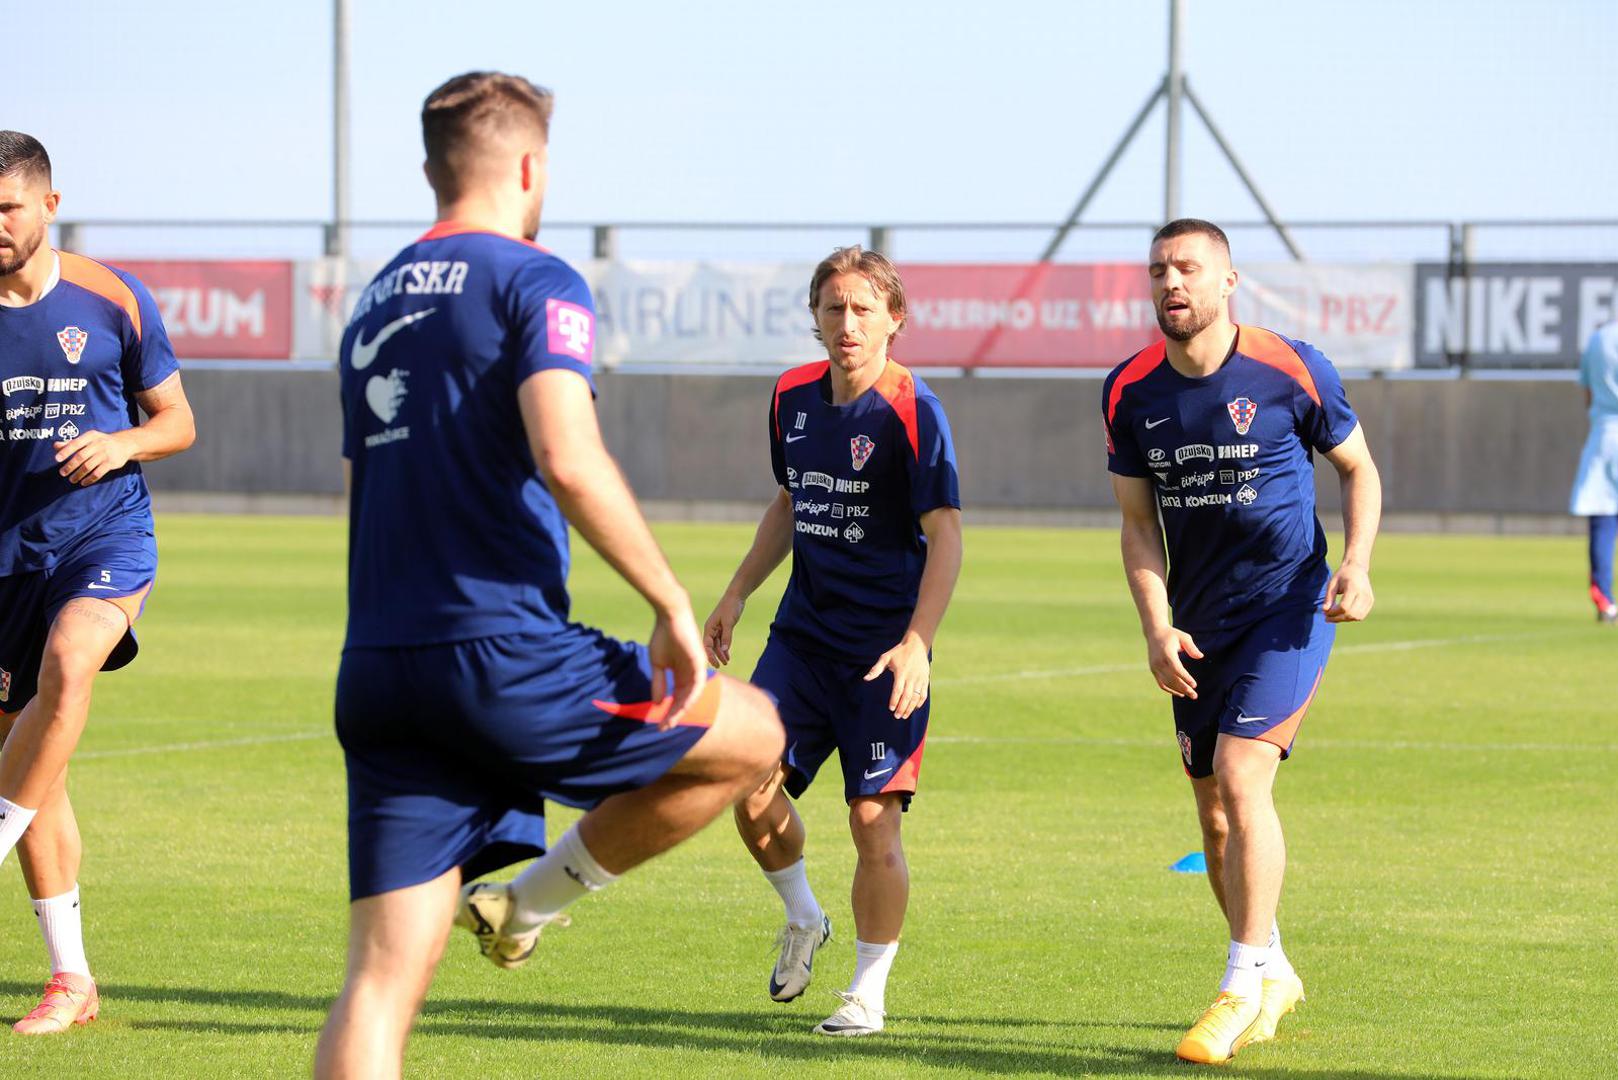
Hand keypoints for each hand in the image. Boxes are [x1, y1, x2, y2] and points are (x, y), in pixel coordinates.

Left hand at [54, 430, 134, 485]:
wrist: (124, 444)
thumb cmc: (101, 441)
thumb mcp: (88, 439)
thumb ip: (72, 443)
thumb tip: (55, 446)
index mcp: (91, 436)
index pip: (76, 443)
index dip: (66, 451)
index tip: (57, 459)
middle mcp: (98, 444)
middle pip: (81, 456)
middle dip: (70, 466)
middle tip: (62, 473)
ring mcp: (105, 454)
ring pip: (88, 466)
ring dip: (78, 474)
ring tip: (72, 480)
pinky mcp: (111, 463)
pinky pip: (98, 473)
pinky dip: (89, 479)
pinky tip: (83, 482)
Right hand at [647, 604, 708, 730]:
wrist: (669, 616)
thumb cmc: (663, 637)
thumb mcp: (658, 664)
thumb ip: (659, 683)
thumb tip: (657, 704)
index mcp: (682, 674)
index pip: (677, 697)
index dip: (669, 711)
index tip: (659, 724)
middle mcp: (691, 674)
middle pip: (685, 700)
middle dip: (674, 715)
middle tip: (664, 728)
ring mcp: (697, 669)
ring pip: (692, 695)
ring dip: (682, 709)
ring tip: (671, 721)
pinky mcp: (700, 662)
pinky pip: (697, 684)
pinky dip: (690, 696)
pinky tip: (681, 707)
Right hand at [702, 593, 744, 666]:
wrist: (736, 596)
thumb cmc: (730, 607)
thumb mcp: (729, 622)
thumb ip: (726, 637)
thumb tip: (724, 651)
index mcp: (709, 627)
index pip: (707, 645)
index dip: (710, 655)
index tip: (716, 664)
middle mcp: (710, 629)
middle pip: (711, 646)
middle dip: (715, 656)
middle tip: (721, 666)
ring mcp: (716, 629)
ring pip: (717, 644)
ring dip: (721, 653)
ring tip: (726, 662)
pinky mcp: (722, 628)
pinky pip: (721, 641)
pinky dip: (724, 648)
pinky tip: (727, 655)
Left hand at [865, 631, 929, 718]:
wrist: (917, 644)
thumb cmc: (899, 652)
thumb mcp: (885, 657)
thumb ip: (876, 669)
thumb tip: (865, 679)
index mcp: (901, 672)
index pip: (898, 690)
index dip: (894, 700)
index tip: (891, 708)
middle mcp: (911, 677)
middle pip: (907, 696)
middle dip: (902, 708)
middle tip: (897, 716)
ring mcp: (920, 679)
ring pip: (916, 697)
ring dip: (910, 708)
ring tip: (904, 715)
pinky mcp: (925, 679)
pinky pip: (924, 694)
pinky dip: (920, 702)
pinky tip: (915, 708)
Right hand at [1146, 625, 1202, 698]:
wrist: (1154, 633)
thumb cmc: (1172, 635)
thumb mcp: (1184, 637)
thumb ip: (1192, 647)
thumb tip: (1200, 657)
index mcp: (1166, 653)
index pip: (1176, 668)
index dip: (1185, 677)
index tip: (1194, 685)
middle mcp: (1159, 661)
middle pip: (1172, 678)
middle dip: (1184, 688)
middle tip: (1195, 695)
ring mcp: (1155, 667)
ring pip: (1167, 683)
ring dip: (1179, 690)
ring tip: (1191, 695)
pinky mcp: (1153, 670)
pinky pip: (1161, 683)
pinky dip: (1170, 690)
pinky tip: (1180, 694)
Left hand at [1324, 561, 1373, 622]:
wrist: (1357, 568)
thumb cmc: (1342, 575)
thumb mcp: (1332, 583)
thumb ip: (1329, 597)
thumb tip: (1325, 610)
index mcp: (1353, 588)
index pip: (1344, 607)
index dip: (1334, 612)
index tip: (1325, 612)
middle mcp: (1363, 594)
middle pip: (1351, 614)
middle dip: (1338, 618)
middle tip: (1327, 618)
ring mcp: (1369, 598)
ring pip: (1357, 617)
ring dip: (1344, 619)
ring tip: (1333, 617)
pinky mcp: (1370, 601)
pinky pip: (1361, 615)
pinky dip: (1351, 618)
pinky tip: (1342, 615)